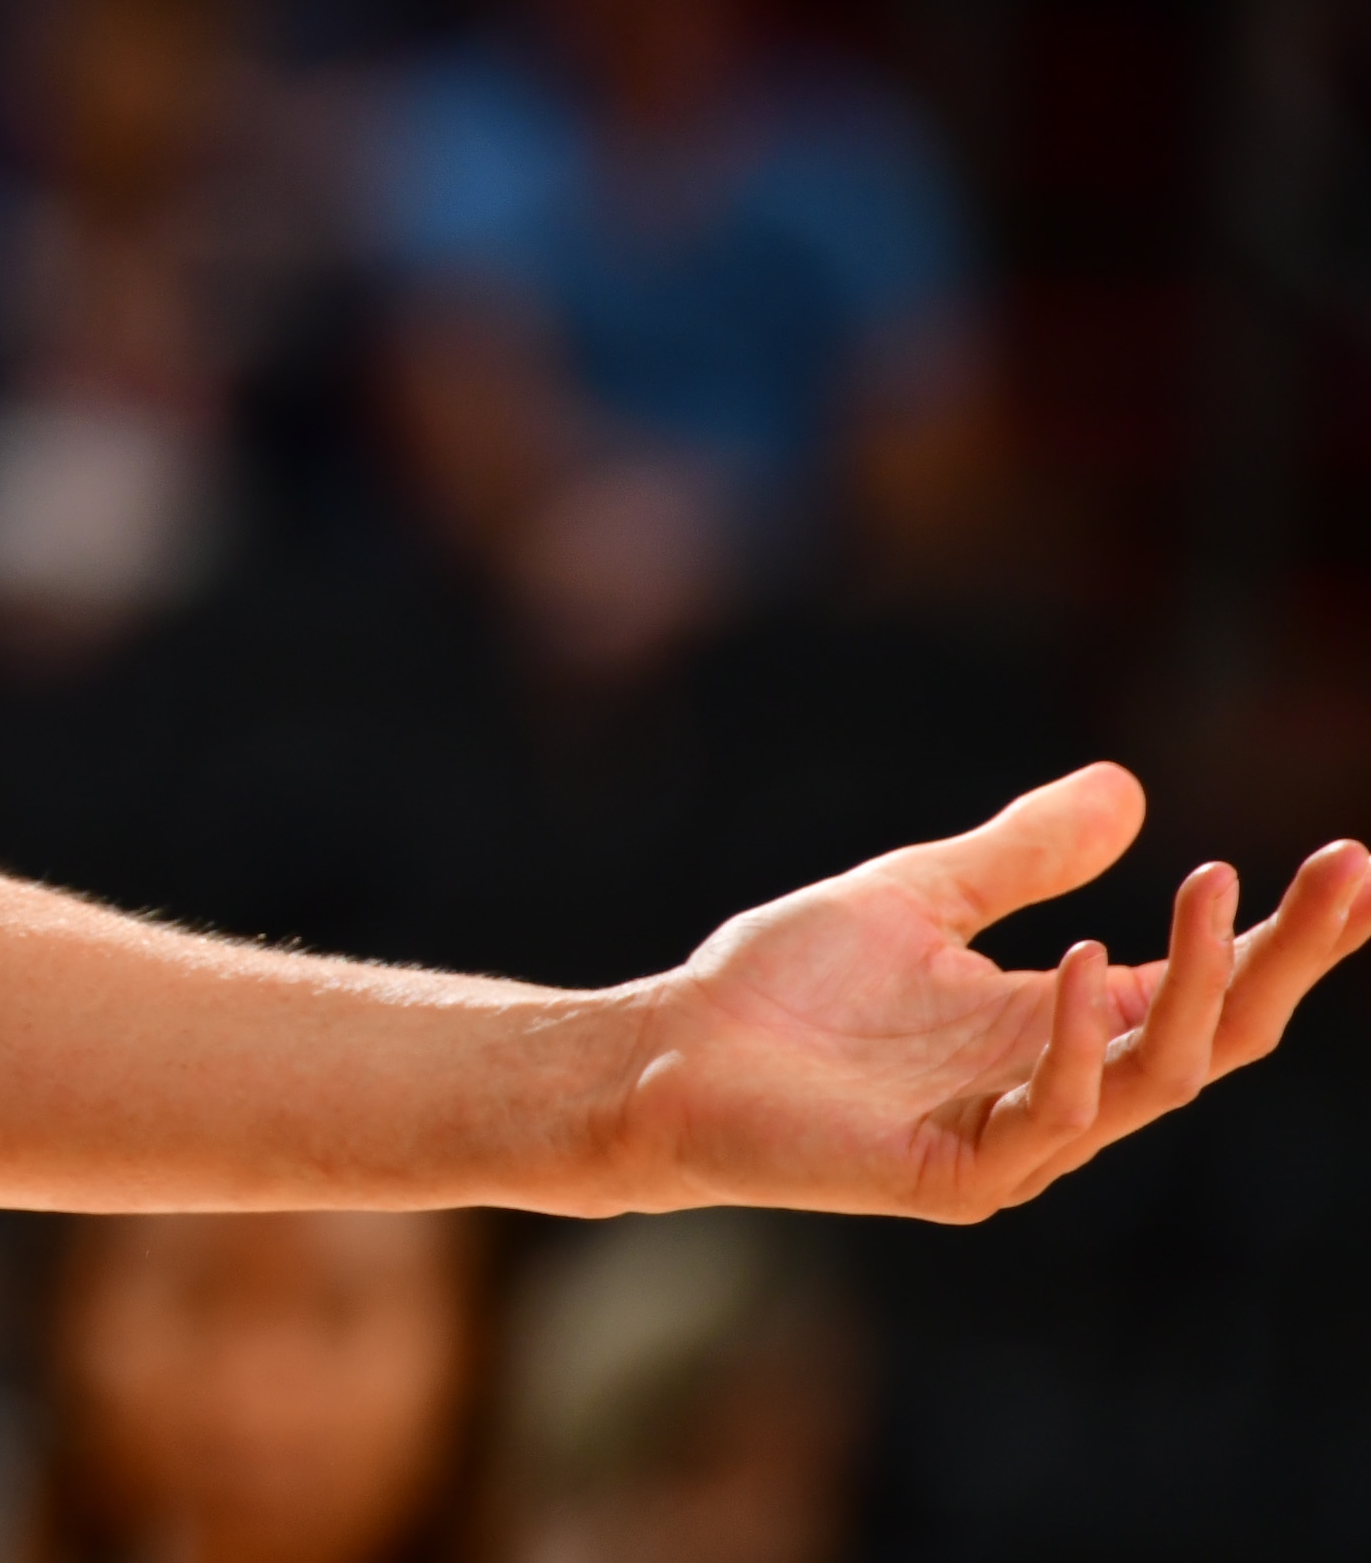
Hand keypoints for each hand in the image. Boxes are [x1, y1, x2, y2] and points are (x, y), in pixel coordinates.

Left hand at [607, 763, 1370, 1219]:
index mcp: (1063, 1023)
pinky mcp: (957, 1178)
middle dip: (1287, 958)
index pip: (1209, 985)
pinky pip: (1049, 1121)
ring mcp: (1017, 1141)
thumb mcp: (919, 894)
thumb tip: (1132, 789)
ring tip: (1213, 887)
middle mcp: (1061, 1087)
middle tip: (1348, 874)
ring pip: (1156, 1079)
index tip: (1355, 865)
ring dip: (1195, 985)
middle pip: (1216, 1034)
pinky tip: (1089, 965)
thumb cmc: (785, 988)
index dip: (1286, 935)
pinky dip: (1077, 1045)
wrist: (666, 1055)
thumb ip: (1021, 855)